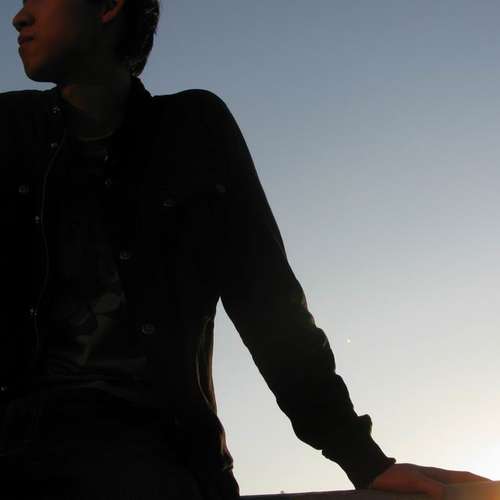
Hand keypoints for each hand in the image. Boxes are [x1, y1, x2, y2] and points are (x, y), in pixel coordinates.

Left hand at [368, 463, 491, 499]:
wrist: (372, 475)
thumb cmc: (392, 476)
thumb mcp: (412, 480)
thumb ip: (430, 486)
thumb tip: (446, 495)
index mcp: (436, 475)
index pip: (463, 477)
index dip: (479, 481)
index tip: (492, 486)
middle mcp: (435, 481)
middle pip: (460, 486)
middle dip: (473, 490)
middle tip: (486, 495)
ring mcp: (428, 487)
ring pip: (450, 493)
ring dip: (460, 495)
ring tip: (470, 496)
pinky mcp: (420, 495)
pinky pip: (439, 497)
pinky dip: (448, 496)